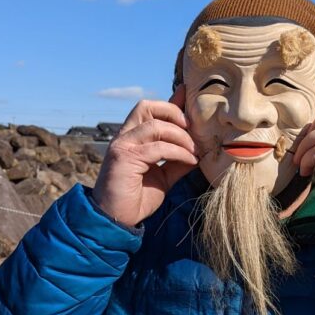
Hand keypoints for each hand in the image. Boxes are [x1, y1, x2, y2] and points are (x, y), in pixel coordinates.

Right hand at [90, 83, 198, 226]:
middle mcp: (125, 137)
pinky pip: (158, 148)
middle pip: (147, 107)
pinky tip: (190, 160)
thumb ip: (177, 161)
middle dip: (173, 112)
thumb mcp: (163, 176)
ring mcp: (123, 145)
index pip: (150, 110)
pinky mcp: (124, 158)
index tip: (187, 96)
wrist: (116, 218)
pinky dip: (178, 152)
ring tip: (195, 150)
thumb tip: (198, 151)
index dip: (170, 103)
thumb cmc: (136, 198)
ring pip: (155, 125)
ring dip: (180, 136)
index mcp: (132, 137)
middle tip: (192, 129)